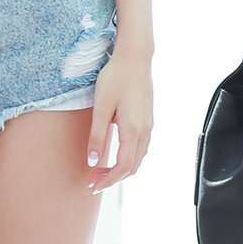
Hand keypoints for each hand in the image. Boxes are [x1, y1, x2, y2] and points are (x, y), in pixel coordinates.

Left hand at [87, 48, 153, 189]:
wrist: (134, 57)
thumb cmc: (115, 78)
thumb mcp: (101, 108)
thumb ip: (97, 137)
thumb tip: (92, 162)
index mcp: (132, 129)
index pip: (123, 166)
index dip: (108, 180)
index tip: (93, 185)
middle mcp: (145, 130)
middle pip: (133, 166)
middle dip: (114, 178)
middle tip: (93, 181)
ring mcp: (149, 124)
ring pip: (139, 157)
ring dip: (122, 169)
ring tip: (102, 170)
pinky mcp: (148, 118)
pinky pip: (142, 147)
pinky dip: (129, 158)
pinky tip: (116, 153)